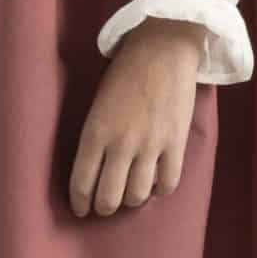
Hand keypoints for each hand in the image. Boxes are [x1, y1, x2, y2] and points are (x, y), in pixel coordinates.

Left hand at [68, 18, 207, 218]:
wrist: (163, 48)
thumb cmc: (125, 71)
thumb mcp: (98, 103)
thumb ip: (96, 136)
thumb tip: (98, 167)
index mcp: (95, 131)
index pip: (82, 182)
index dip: (80, 203)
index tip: (81, 209)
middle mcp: (121, 144)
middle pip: (109, 198)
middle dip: (104, 207)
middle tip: (105, 205)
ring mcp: (151, 145)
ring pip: (137, 196)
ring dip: (131, 200)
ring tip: (130, 194)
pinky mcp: (176, 143)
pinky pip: (167, 184)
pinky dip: (159, 190)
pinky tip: (154, 183)